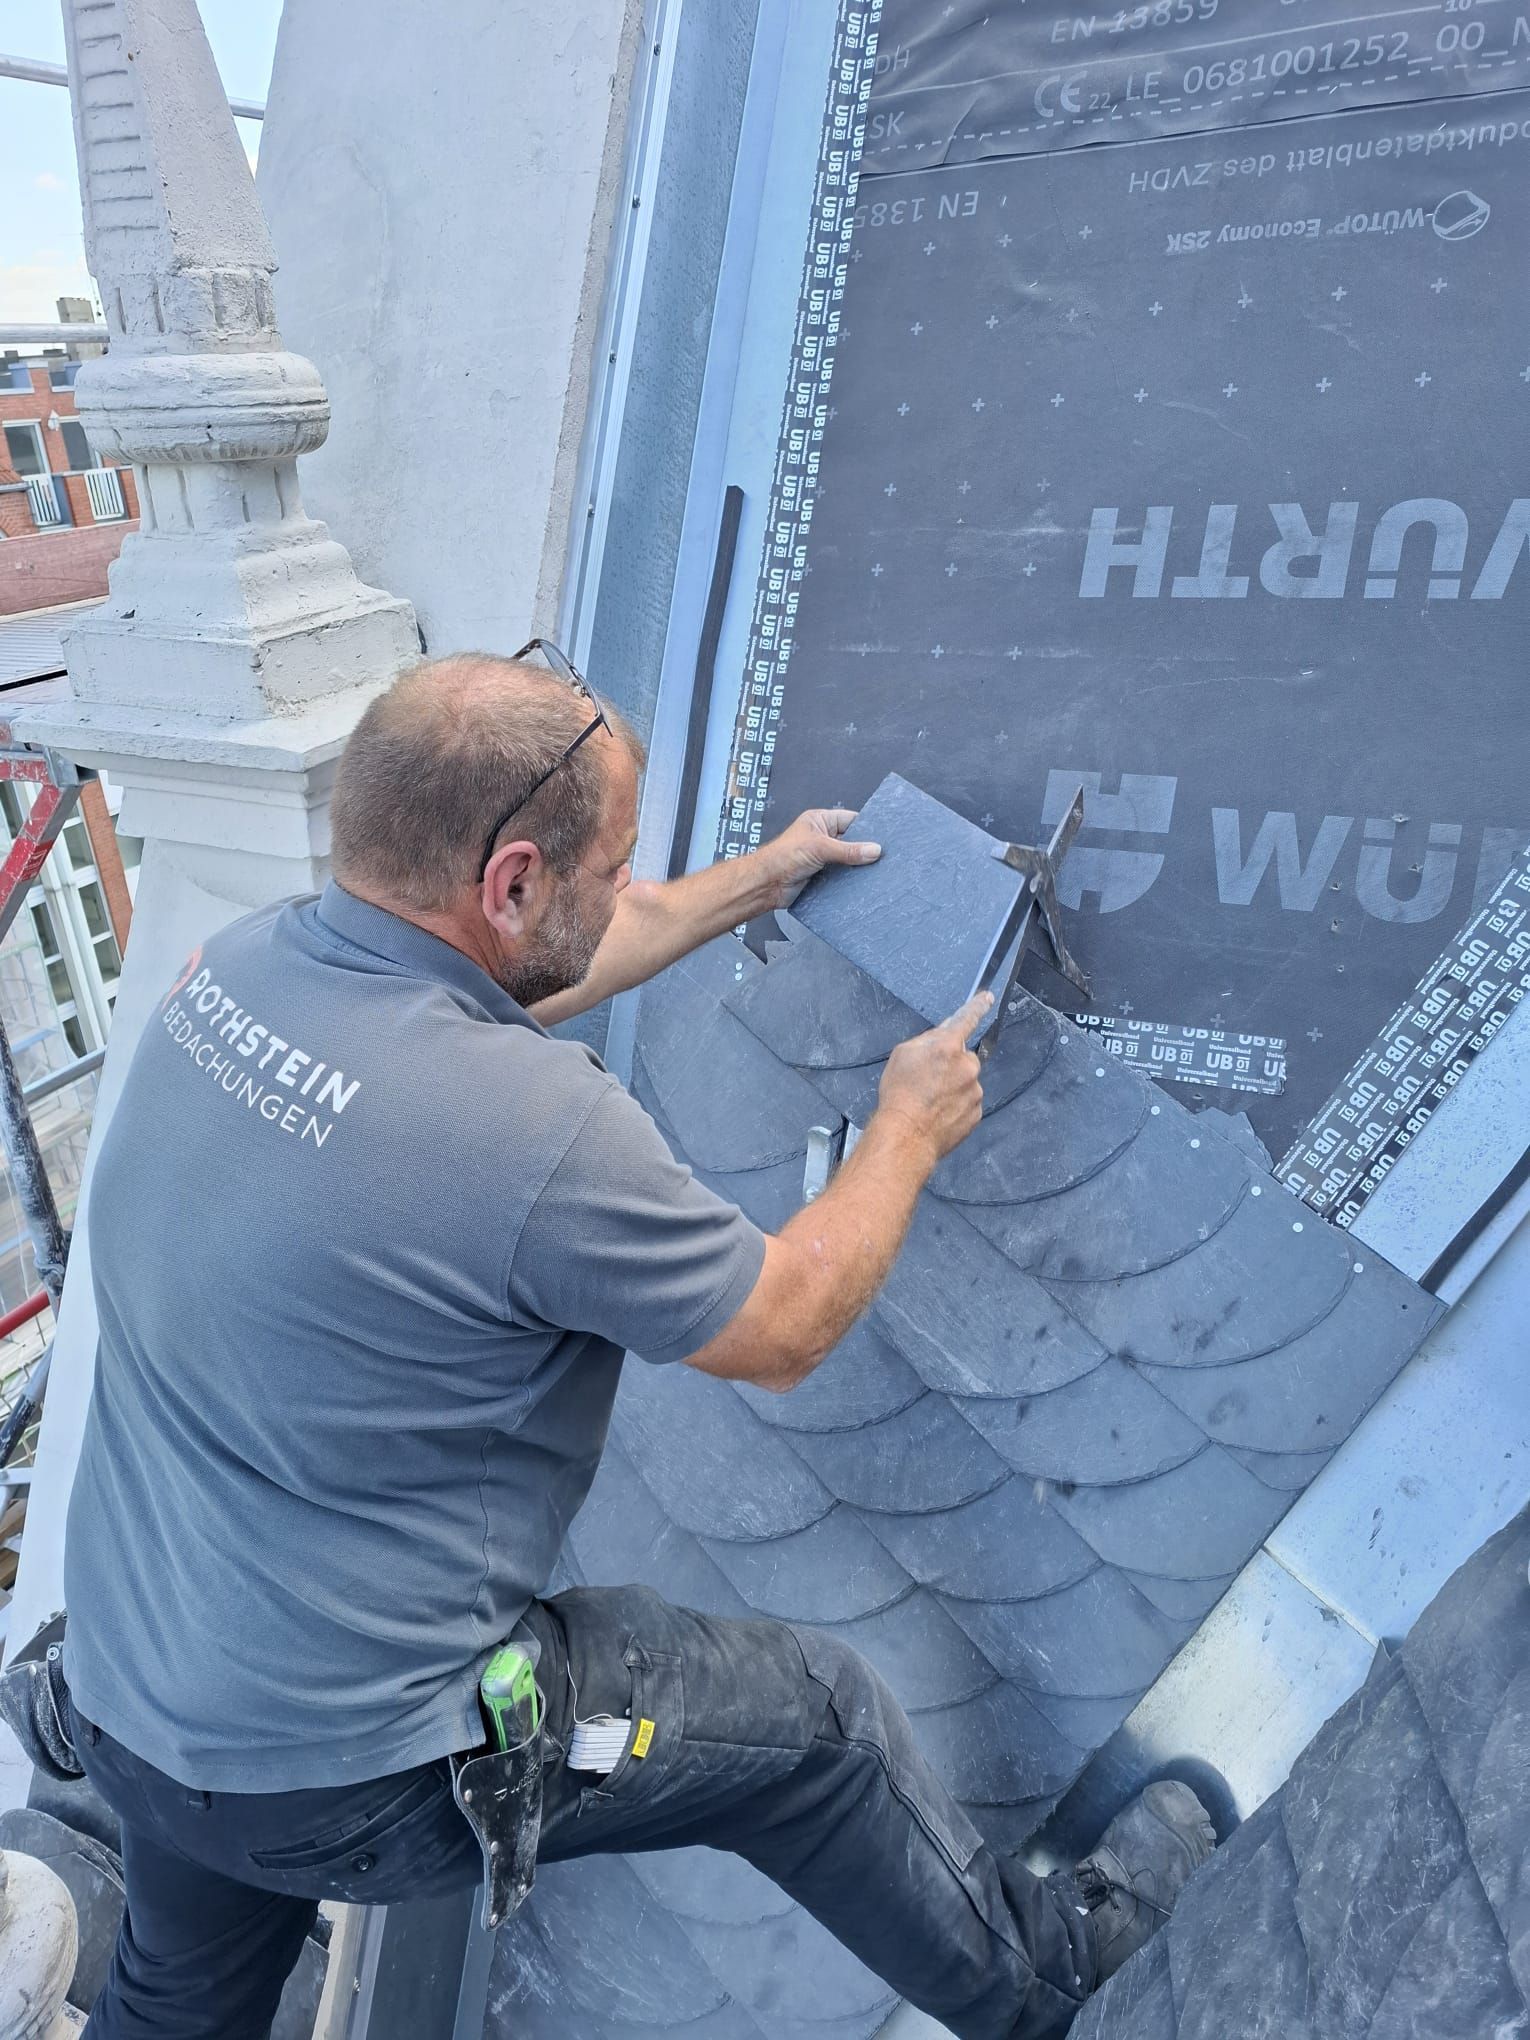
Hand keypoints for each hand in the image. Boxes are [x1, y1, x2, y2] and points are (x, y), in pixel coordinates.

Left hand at [756, 808, 880, 908]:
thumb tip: (874, 850)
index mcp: (820, 821)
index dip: (867, 827)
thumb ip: (848, 850)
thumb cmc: (782, 857)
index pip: (851, 820)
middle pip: (852, 841)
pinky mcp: (822, 876)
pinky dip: (851, 880)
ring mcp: (823, 858)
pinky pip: (842, 876)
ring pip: (848, 861)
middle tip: (885, 856)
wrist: (766, 885)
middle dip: (865, 849)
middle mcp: (822, 838)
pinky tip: (864, 884)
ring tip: (879, 872)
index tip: (885, 836)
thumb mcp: (819, 848)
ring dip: (859, 867)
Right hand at [875, 991, 990, 1166]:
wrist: (906, 1135)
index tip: (987, 998)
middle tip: (930, 1080)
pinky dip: (956, 1106)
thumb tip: (940, 1037)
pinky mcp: (976, 1112)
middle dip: (952, 1065)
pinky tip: (939, 1112)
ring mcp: (975, 1090)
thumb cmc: (900, 1095)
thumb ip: (926, 1041)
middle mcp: (967, 1066)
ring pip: (966, 1082)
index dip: (977, 1006)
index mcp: (948, 1046)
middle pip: (964, 1057)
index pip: (967, 1019)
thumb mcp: (902, 1055)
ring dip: (953, 1087)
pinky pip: (968, 1102)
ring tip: (930, 1101)